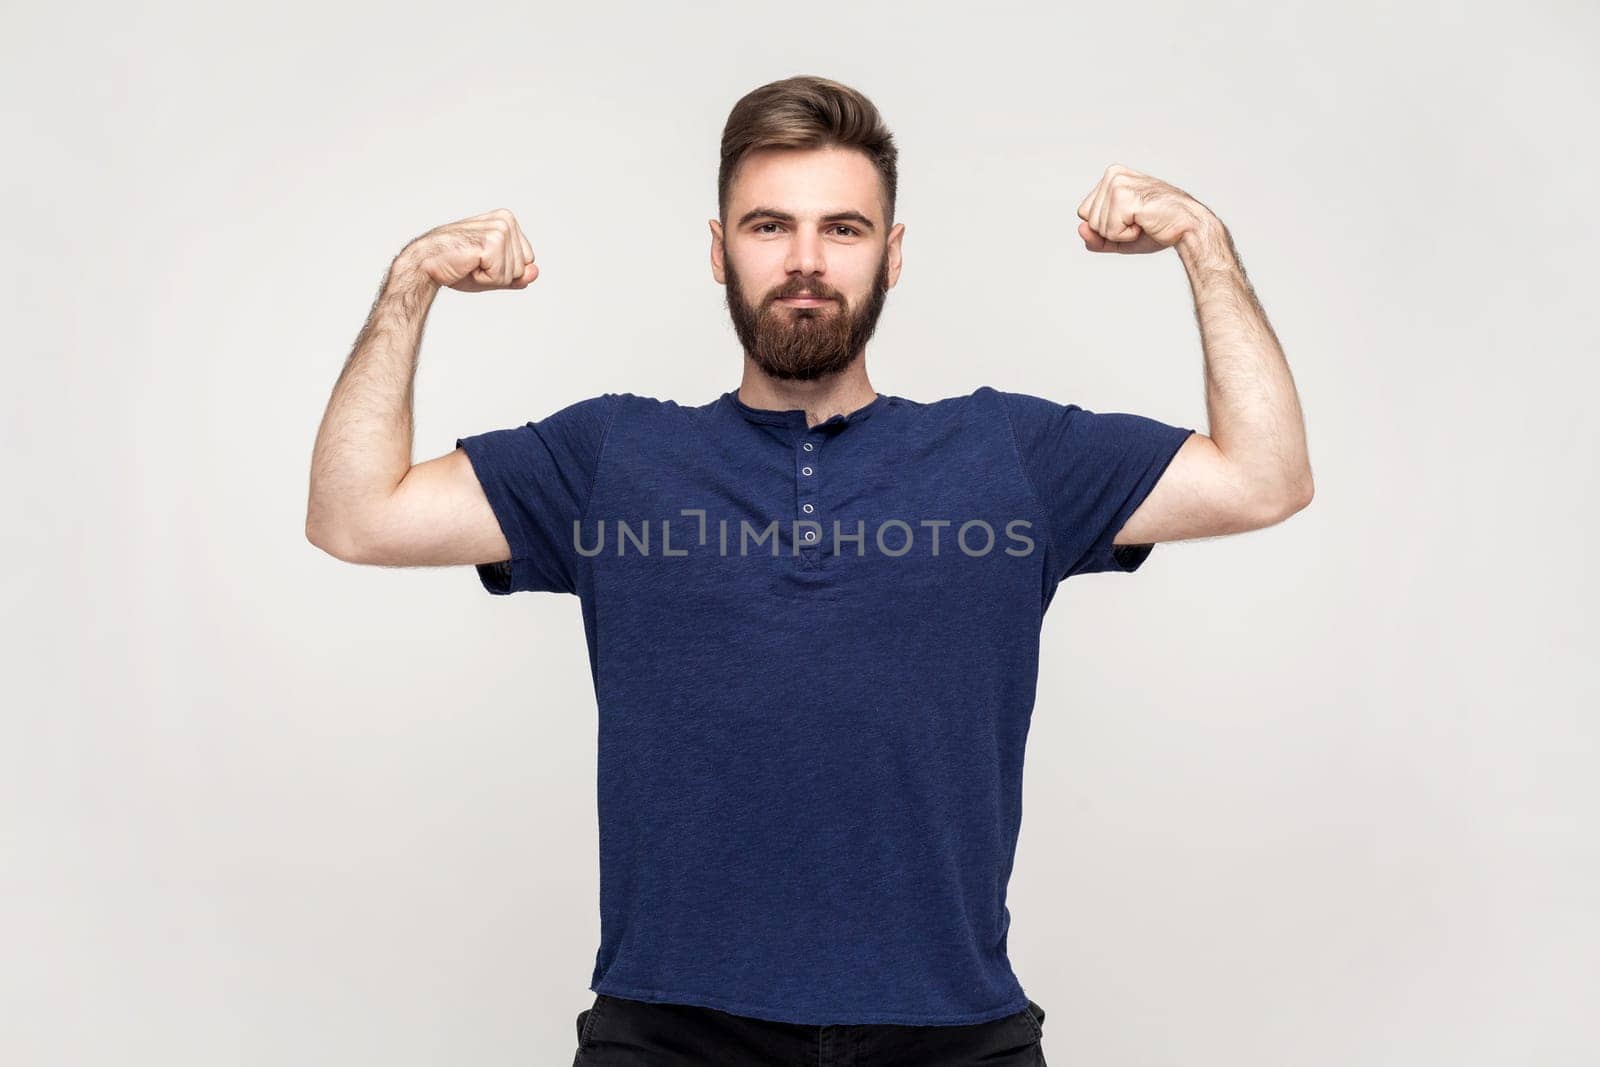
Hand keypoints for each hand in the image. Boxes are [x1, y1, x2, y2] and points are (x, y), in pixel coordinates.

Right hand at [394, 208, 538, 291]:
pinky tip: (468, 265)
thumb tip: (535, 272)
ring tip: (470, 263)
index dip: (505, 271)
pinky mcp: (491, 242)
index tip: (481, 262)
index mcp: (507, 221)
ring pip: (513, 273)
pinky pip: (501, 276)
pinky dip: (484, 279)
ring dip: (490, 277)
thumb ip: (516, 275)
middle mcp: (506, 220)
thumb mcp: (493, 273)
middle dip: (499, 274)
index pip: (527, 261)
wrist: (425, 264)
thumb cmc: (455, 266)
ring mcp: (500, 229)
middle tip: (473, 263)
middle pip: (523, 267)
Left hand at [1075, 164, 1210, 254]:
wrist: (1187, 227)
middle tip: (1138, 221)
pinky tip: (1145, 222)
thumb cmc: (1157, 228)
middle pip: (1088, 220)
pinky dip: (1127, 236)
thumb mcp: (1119, 237)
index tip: (1130, 219)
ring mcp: (1118, 183)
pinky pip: (1109, 231)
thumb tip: (1080, 229)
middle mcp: (1113, 174)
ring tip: (1143, 221)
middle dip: (1111, 231)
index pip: (1084, 213)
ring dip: (1120, 233)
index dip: (1105, 227)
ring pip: (1097, 226)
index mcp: (1111, 177)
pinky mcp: (1124, 196)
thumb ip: (1096, 237)